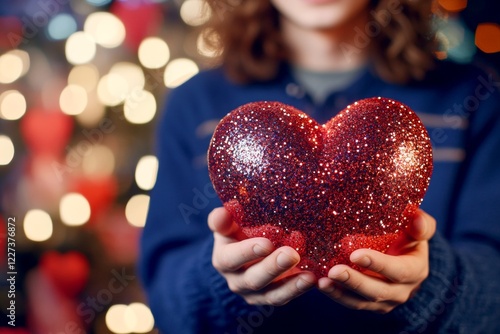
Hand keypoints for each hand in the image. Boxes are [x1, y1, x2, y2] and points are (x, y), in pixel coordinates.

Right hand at [208, 207, 316, 304]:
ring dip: (291, 286)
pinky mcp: (271, 297)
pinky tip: (314, 280)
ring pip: (272, 294)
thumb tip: (222, 212)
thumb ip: (222, 220)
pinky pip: (285, 297)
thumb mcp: (228, 224)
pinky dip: (299, 290)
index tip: (266, 244)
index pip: (232, 259)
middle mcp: (236, 281)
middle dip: (273, 267)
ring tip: (309, 277)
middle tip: (291, 254)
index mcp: (223, 260)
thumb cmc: (236, 231)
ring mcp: (255, 293)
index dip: (248, 252)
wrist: (244, 251)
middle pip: (254, 279)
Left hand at [318, 209, 436, 312]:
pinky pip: (350, 302)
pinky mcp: (368, 304)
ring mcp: (384, 301)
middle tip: (334, 271)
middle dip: (354, 282)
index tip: (355, 255)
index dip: (378, 264)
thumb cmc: (409, 236)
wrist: (404, 257)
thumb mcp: (418, 229)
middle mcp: (401, 291)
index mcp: (415, 271)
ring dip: (340, 292)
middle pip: (377, 291)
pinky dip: (334, 294)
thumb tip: (417, 219)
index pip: (398, 271)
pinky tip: (319, 283)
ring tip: (322, 282)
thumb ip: (421, 224)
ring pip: (360, 301)